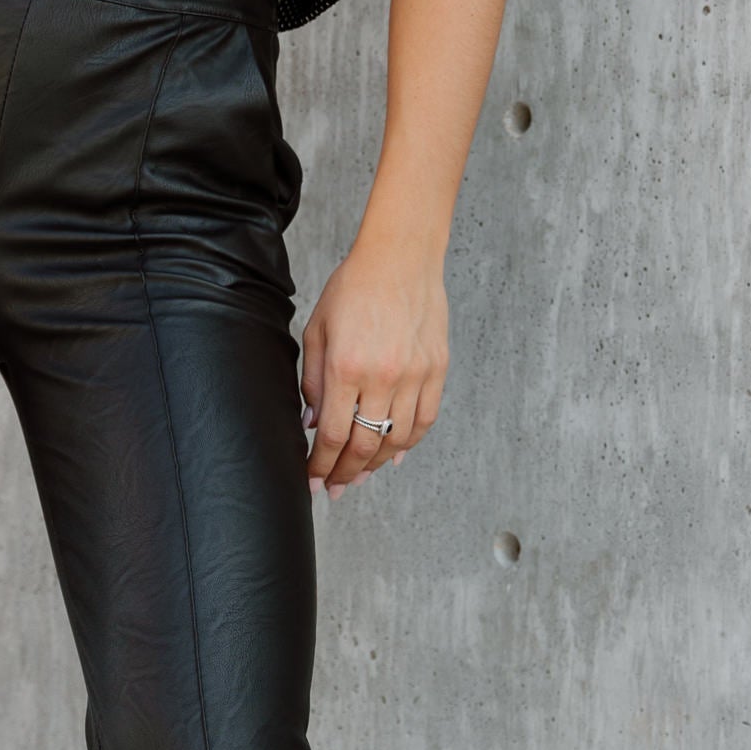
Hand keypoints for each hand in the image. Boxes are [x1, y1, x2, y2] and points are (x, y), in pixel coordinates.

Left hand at [299, 241, 448, 497]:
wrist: (400, 259)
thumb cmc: (353, 289)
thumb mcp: (318, 331)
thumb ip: (313, 381)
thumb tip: (314, 424)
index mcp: (347, 368)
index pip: (333, 435)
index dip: (321, 466)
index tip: (313, 481)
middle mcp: (383, 377)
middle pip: (365, 446)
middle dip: (345, 474)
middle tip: (334, 489)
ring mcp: (415, 375)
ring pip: (397, 440)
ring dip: (376, 464)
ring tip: (360, 474)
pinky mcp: (437, 370)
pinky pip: (425, 421)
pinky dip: (408, 443)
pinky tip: (393, 454)